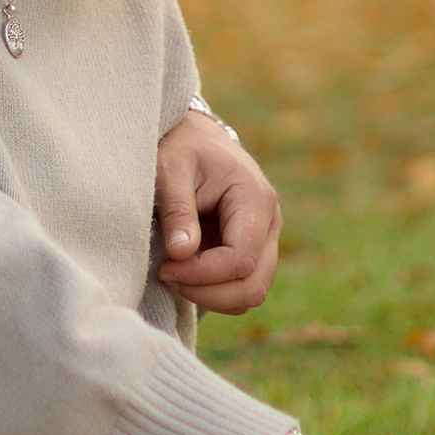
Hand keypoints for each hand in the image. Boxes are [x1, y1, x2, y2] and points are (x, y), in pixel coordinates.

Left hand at [156, 108, 281, 313]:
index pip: (240, 259)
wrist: (195, 137)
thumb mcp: (171, 169)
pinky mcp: (253, 251)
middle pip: (253, 286)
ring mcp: (265, 239)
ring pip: (251, 293)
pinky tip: (185, 273)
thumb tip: (181, 253)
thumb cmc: (182, 148)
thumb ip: (177, 209)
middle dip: (207, 293)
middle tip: (167, 275)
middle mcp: (270, 223)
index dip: (201, 274)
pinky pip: (242, 288)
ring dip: (211, 296)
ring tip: (174, 274)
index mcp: (255, 199)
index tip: (164, 267)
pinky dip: (215, 292)